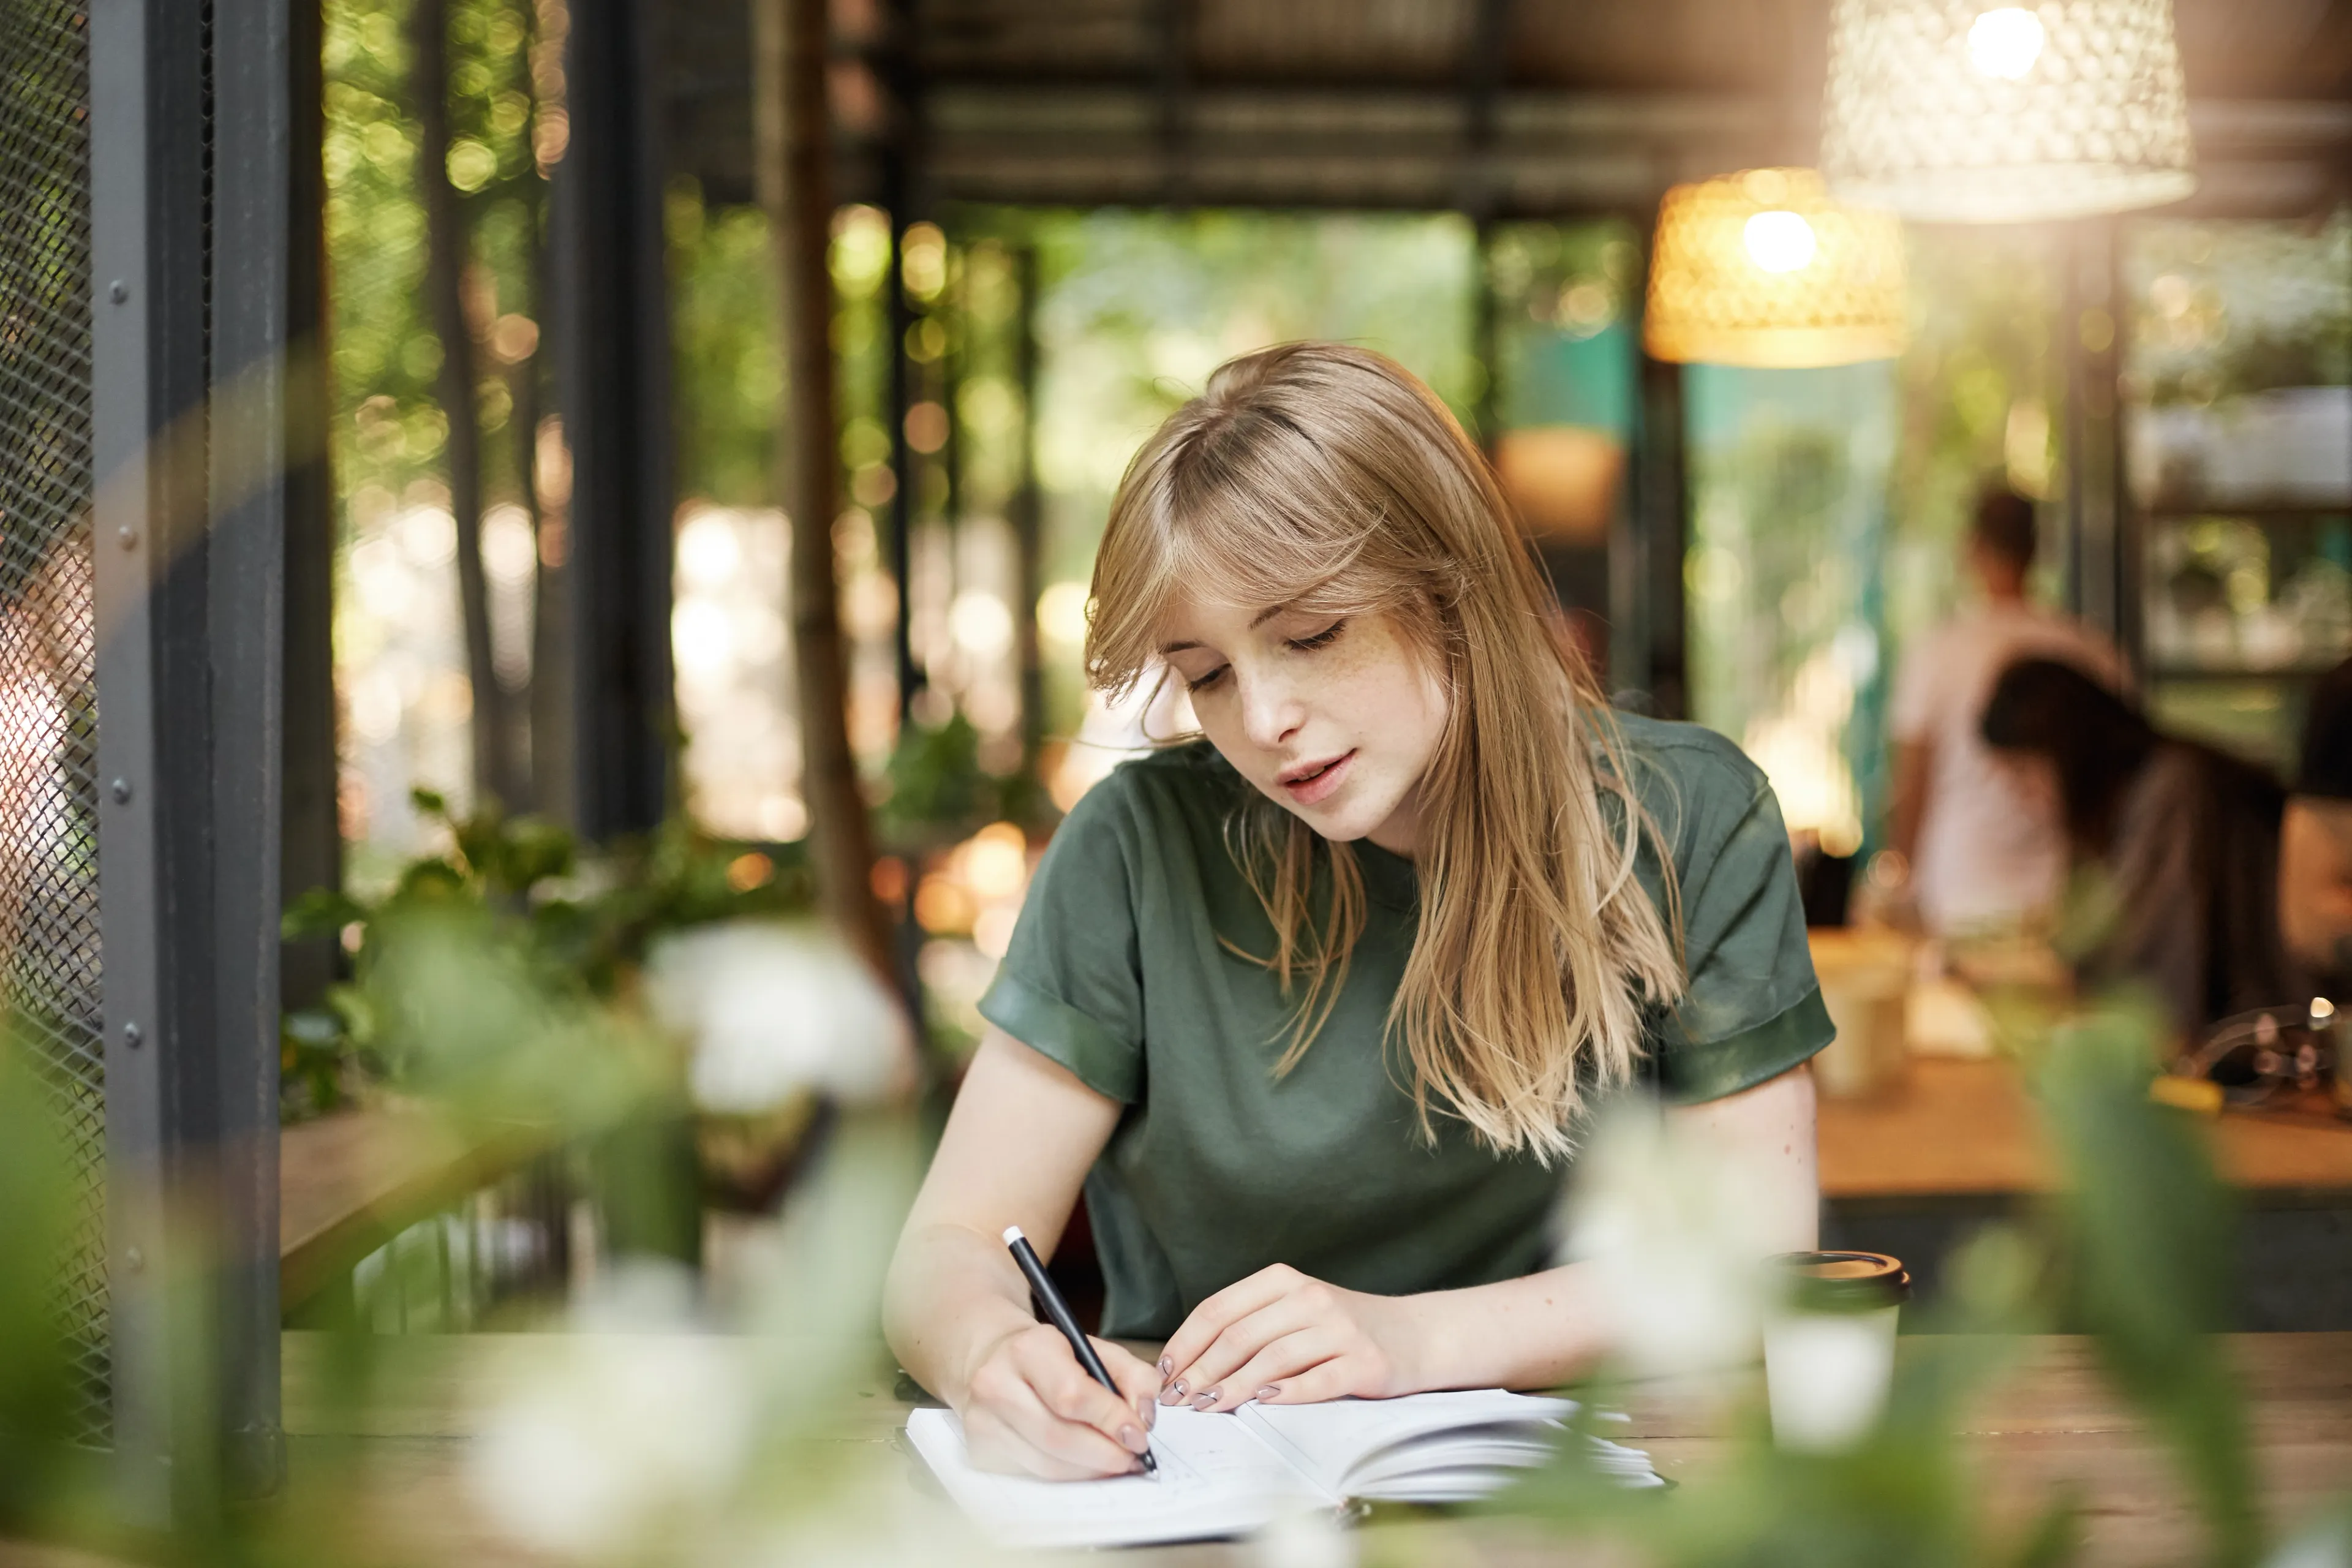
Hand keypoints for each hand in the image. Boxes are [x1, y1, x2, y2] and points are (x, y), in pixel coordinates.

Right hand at [958, 1321, 1164, 1479]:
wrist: (992, 1357)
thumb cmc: (1050, 1354)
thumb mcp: (1096, 1348)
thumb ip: (1133, 1375)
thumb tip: (1144, 1418)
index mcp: (1028, 1349)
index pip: (1072, 1395)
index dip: (1111, 1419)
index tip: (1139, 1435)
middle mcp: (996, 1384)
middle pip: (1058, 1437)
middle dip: (1105, 1454)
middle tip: (1133, 1457)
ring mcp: (983, 1420)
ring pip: (1046, 1464)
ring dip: (1090, 1470)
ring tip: (1115, 1462)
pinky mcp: (980, 1449)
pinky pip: (1033, 1473)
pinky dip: (1067, 1474)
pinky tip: (1085, 1464)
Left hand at [1157, 1264, 1423, 1412]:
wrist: (1415, 1335)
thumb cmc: (1342, 1328)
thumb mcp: (1295, 1310)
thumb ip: (1251, 1325)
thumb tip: (1189, 1362)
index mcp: (1284, 1280)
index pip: (1219, 1309)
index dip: (1186, 1342)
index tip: (1164, 1372)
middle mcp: (1310, 1299)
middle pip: (1239, 1336)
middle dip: (1200, 1371)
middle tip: (1177, 1400)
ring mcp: (1339, 1330)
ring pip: (1271, 1359)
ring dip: (1232, 1387)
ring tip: (1208, 1407)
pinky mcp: (1364, 1363)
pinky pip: (1316, 1381)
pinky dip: (1286, 1394)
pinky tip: (1262, 1404)